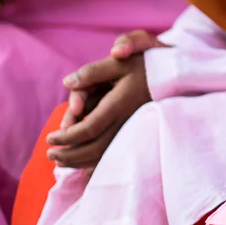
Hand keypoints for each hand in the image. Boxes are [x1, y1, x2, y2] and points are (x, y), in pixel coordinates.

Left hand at [45, 30, 157, 167]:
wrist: (175, 73)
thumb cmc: (145, 64)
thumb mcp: (120, 61)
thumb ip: (93, 71)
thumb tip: (67, 82)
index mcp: (120, 104)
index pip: (89, 129)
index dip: (67, 137)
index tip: (50, 138)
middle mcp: (127, 121)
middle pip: (94, 148)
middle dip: (69, 155)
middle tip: (50, 154)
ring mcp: (133, 129)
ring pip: (104, 154)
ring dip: (80, 161)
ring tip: (60, 161)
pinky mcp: (136, 133)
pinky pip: (114, 153)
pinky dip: (96, 161)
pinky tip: (83, 164)